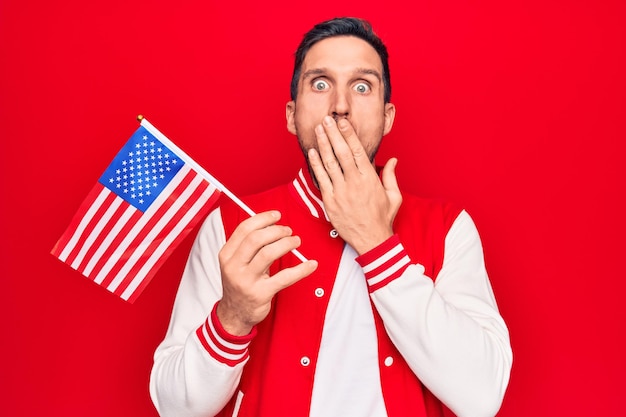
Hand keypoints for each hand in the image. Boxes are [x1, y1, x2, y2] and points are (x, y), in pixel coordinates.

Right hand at [217, 211, 317, 335]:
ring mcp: (247, 281)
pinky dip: (301, 269)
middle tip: (288, 231)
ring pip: (268, 254)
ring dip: (287, 244)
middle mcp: (234, 267)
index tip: (276, 215)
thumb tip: (272, 224)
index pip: (244, 229)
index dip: (263, 218)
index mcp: (227, 255)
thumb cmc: (240, 284)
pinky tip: (310, 265)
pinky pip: (285, 277)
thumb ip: (249, 245)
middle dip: (276, 230)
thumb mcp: (236, 263)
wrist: (235, 314)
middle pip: (256, 239)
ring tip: (296, 241)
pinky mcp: (261, 294)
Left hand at [308, 116, 401, 253]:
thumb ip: (391, 176)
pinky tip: (312, 152)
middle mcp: (355, 183)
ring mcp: (341, 192)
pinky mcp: (330, 201)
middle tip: (327, 119)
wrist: (372, 240)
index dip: (349, 135)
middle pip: (342, 153)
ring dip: (323, 144)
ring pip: (330, 163)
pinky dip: (316, 164)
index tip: (343, 122)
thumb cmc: (382, 219)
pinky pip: (321, 179)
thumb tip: (394, 160)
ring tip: (318, 129)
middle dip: (333, 134)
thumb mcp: (394, 197)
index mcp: (370, 179)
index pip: (358, 151)